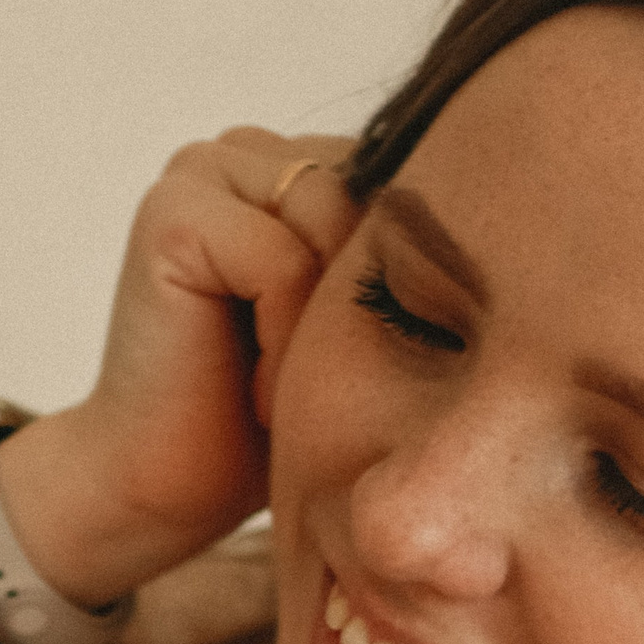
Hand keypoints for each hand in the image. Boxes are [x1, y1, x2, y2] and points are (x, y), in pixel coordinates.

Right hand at [0, 128, 358, 643]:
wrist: (163, 491)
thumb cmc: (260, 424)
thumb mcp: (355, 325)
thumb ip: (395, 251)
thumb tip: (480, 206)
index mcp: (292, 164)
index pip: (399, 178)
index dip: (395, 282)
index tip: (342, 363)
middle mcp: (244, 152)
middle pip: (371, 192)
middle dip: (357, 300)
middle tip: (307, 383)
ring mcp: (199, 172)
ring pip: (332, 220)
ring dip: (318, 328)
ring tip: (278, 388)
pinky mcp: (172, 215)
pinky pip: (285, 263)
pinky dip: (283, 344)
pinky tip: (253, 393)